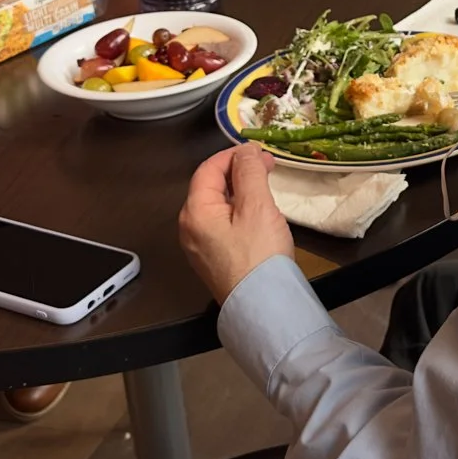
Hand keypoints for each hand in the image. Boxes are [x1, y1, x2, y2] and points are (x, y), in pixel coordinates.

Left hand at [179, 145, 292, 305]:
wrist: (264, 306)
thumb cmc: (259, 257)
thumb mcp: (257, 206)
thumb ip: (249, 172)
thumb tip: (244, 152)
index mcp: (195, 212)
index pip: (208, 169)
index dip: (233, 155)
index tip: (259, 153)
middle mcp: (190, 229)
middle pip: (210, 187)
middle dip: (239, 173)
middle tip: (267, 169)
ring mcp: (200, 247)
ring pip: (218, 207)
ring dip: (241, 192)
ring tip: (266, 191)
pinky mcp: (214, 260)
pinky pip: (222, 226)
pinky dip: (239, 213)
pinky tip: (259, 217)